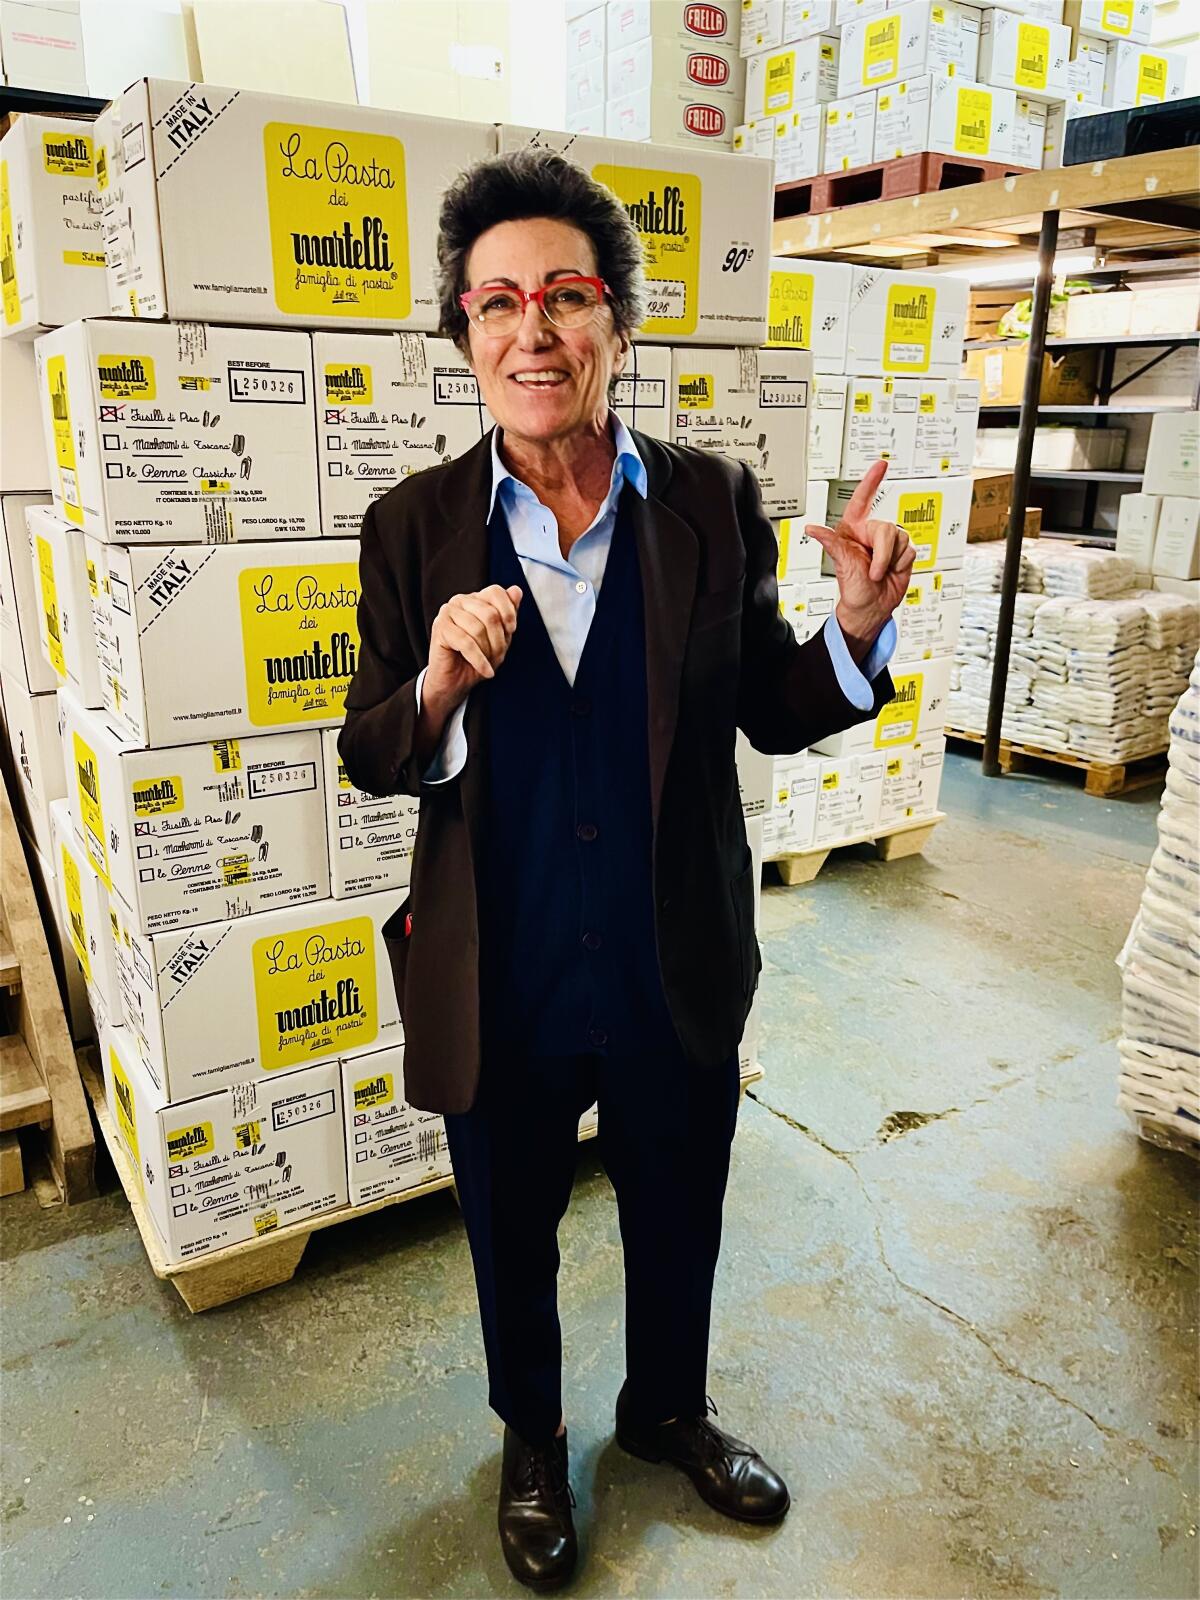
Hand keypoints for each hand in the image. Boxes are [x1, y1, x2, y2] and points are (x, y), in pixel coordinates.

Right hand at [423, 583, 522, 719]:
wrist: (455, 682)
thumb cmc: (476, 658)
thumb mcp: (499, 637)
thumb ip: (507, 614)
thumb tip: (516, 590)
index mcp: (475, 599)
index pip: (495, 592)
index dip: (508, 611)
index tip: (512, 630)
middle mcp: (460, 601)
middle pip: (489, 613)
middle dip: (499, 640)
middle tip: (498, 656)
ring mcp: (447, 612)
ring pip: (478, 629)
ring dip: (488, 652)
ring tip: (489, 663)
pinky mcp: (440, 628)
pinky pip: (466, 643)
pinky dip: (479, 660)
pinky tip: (485, 670)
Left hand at [806, 460, 915, 655]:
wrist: (871, 608)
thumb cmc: (853, 589)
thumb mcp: (841, 564)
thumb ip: (831, 543)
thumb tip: (811, 529)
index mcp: (853, 530)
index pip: (862, 501)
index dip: (871, 481)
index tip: (881, 465)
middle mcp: (871, 533)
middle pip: (886, 528)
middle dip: (882, 553)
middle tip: (873, 571)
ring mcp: (887, 543)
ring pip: (900, 539)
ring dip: (891, 560)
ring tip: (880, 573)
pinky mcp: (902, 552)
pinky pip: (910, 550)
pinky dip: (902, 564)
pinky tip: (892, 571)